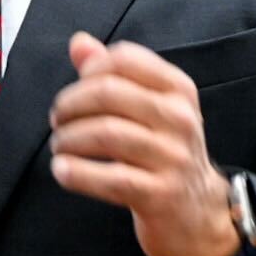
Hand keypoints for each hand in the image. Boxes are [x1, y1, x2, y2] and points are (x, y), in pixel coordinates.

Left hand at [47, 32, 240, 255]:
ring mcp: (173, 157)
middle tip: (57, 120)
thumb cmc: (164, 153)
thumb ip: (115, 74)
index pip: (125, 59)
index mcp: (178, 90)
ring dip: (68, 139)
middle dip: (70, 105)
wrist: (197, 213)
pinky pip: (110, 178)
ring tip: (60, 146)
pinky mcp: (160, 194)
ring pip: (105, 133)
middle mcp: (180, 119)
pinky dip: (77, 173)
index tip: (75, 91)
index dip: (89, 71)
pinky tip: (62, 171)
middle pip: (108, 93)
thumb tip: (79, 43)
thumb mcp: (151, 108)